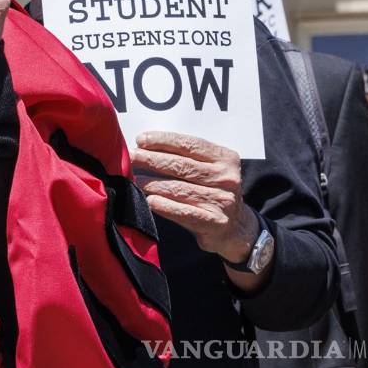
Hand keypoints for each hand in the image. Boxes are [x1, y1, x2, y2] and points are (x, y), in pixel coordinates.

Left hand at [132, 132, 258, 263]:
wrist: (235, 228)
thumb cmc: (211, 191)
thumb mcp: (208, 168)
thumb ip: (185, 156)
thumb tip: (145, 145)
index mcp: (225, 158)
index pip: (190, 144)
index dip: (163, 140)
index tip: (141, 140)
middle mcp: (227, 178)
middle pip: (182, 165)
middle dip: (152, 159)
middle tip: (131, 157)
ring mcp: (222, 201)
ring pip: (180, 188)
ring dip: (154, 183)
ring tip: (136, 180)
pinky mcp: (215, 222)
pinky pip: (184, 212)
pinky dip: (165, 206)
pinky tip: (151, 201)